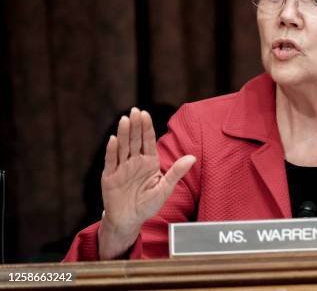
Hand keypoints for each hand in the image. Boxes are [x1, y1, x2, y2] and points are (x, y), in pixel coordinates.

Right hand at [97, 107, 195, 258]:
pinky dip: (111, 151)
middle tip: (135, 110)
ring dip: (123, 134)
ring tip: (125, 120)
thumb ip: (176, 172)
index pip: (147, 141)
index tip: (145, 114)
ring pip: (122, 147)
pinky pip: (111, 162)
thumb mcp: (165, 188)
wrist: (130, 220)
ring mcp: (121, 168)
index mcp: (149, 162)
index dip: (146, 127)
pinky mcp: (110, 177)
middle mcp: (134, 161)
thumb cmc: (148, 204)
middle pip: (134, 140)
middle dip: (135, 125)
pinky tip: (113, 140)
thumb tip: (193, 157)